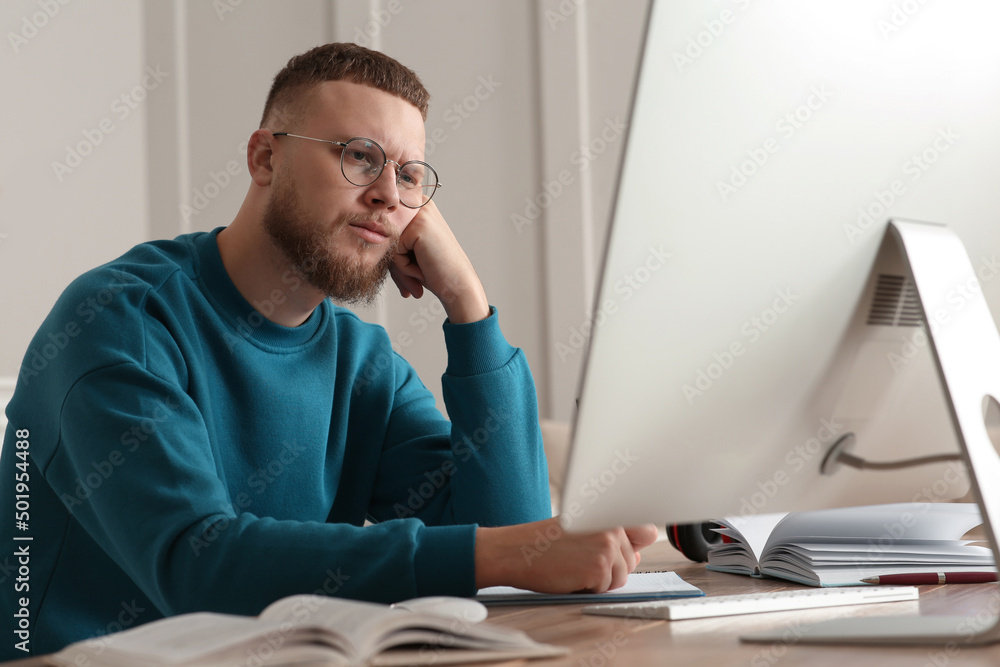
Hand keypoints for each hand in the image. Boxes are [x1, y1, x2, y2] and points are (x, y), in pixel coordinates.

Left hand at [389, 201, 489, 323]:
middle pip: (384, 233)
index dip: (393, 254)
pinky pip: (393, 251)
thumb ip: (388, 238)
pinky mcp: (418, 227)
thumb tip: (362, 230)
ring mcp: (420, 214)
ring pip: (387, 242)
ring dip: (399, 266)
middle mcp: (419, 204)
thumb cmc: (434, 271)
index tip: (411, 269)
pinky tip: (422, 269)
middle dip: (395, 262)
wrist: (457, 287)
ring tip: (419, 273)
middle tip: (414, 277)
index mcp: (417, 205)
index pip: (385, 226)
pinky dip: (404, 267)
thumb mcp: (408, 250)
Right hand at [474, 518, 659, 592]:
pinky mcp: (600, 567)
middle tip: (579, 559)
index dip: (635, 545)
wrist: (515, 551)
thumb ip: (613, 540)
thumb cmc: (543, 542)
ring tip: (574, 566)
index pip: (647, 532)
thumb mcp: (580, 530)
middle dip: (610, 567)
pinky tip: (570, 575)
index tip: (626, 549)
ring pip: (620, 576)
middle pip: (631, 561)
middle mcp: (612, 524)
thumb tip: (636, 556)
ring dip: (599, 579)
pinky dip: (589, 589)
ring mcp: (608, 545)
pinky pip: (606, 588)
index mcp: (607, 510)